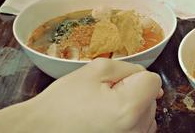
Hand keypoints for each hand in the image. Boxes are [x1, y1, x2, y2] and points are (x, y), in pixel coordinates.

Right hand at [26, 59, 162, 132]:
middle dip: (133, 91)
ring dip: (132, 107)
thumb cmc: (62, 104)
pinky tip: (109, 120)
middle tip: (103, 95)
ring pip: (147, 114)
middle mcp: (134, 130)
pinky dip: (129, 122)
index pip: (153, 80)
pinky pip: (139, 129)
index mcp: (129, 107)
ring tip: (104, 109)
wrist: (41, 130)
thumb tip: (145, 76)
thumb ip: (127, 68)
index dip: (133, 75)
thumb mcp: (95, 70)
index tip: (115, 82)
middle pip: (151, 98)